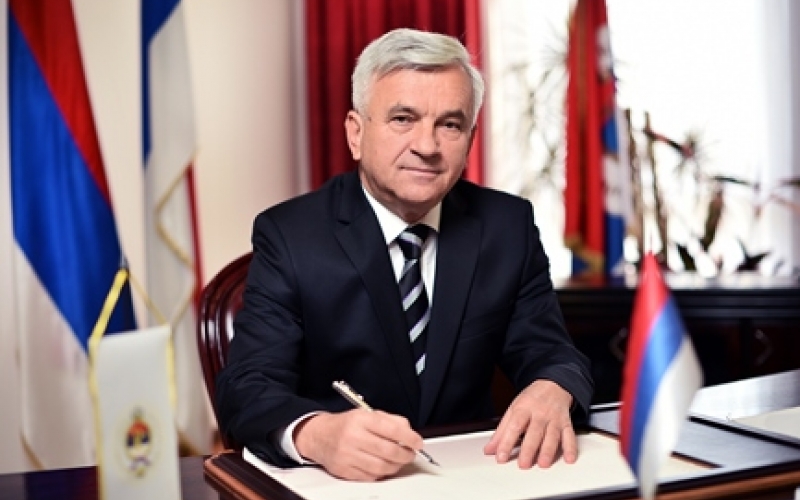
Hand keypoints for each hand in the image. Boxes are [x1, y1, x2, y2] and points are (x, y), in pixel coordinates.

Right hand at [294, 409, 422, 480]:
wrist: (319, 436)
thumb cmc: (346, 425)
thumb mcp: (367, 414)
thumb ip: (391, 420)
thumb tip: (409, 432)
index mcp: (361, 420)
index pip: (392, 429)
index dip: (410, 438)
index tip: (418, 442)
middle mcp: (353, 437)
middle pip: (389, 451)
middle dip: (406, 454)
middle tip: (410, 453)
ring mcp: (348, 455)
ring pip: (382, 467)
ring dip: (396, 466)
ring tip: (398, 460)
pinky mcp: (344, 470)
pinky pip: (371, 476)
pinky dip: (382, 473)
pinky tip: (383, 466)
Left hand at [483, 379, 576, 468]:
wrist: (553, 385)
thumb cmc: (532, 399)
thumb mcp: (513, 410)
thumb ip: (501, 431)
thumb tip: (490, 449)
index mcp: (523, 409)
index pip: (514, 426)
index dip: (506, 442)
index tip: (501, 456)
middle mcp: (539, 414)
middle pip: (534, 432)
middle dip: (529, 449)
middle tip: (523, 464)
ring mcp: (554, 419)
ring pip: (552, 435)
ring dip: (548, 450)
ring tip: (543, 463)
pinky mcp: (566, 423)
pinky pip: (569, 435)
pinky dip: (570, 447)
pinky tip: (569, 458)